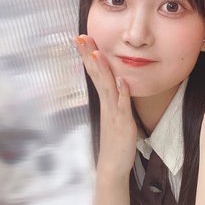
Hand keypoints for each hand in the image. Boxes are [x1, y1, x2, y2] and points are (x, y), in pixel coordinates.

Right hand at [74, 35, 136, 177]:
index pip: (95, 73)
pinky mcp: (123, 123)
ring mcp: (113, 113)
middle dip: (89, 55)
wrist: (112, 167)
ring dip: (103, 70)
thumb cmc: (114, 142)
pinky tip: (121, 79)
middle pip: (97, 75)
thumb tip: (115, 82)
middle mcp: (107, 104)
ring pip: (107, 87)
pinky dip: (122, 92)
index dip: (88, 55)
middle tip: (81, 37)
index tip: (81, 38)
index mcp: (105, 100)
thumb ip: (114, 99)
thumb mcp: (114, 115)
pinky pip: (122, 105)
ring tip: (97, 53)